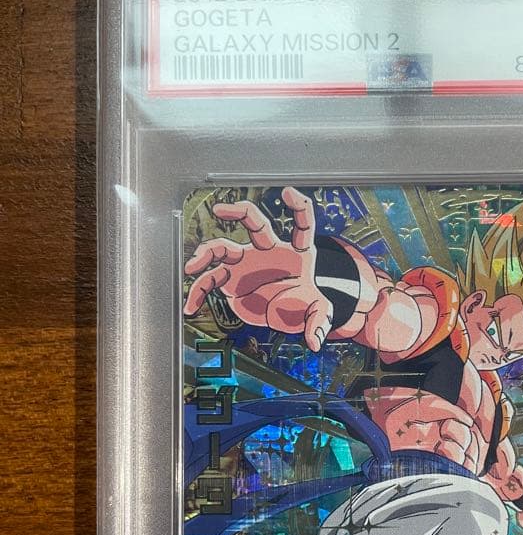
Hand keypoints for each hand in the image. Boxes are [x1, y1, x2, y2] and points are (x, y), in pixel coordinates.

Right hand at [183, 187, 333, 351]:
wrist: (285, 316)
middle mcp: (268, 251)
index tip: (288, 192)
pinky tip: (190, 306)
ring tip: (192, 267)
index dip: (298, 207)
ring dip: (205, 254)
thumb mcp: (318, 312)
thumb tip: (316, 342)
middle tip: (220, 210)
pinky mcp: (231, 279)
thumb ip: (319, 322)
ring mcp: (247, 262)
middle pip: (253, 222)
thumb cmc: (304, 304)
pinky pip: (211, 281)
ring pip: (222, 248)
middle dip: (237, 212)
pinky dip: (199, 293)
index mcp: (296, 252)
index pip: (302, 225)